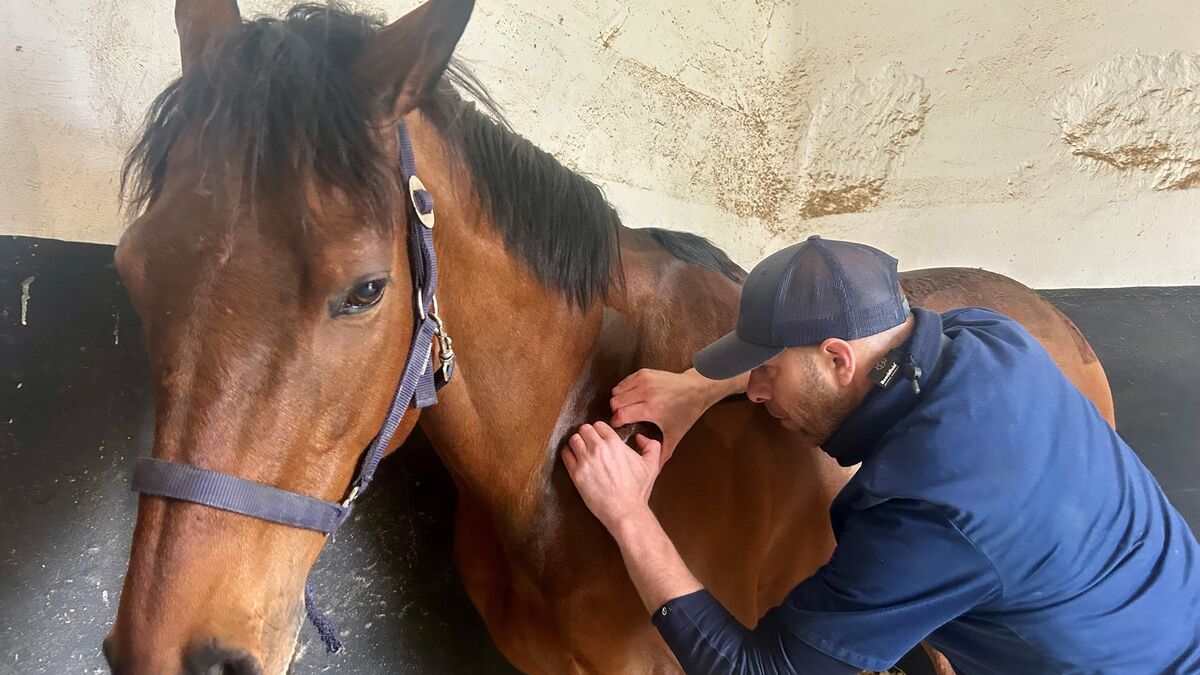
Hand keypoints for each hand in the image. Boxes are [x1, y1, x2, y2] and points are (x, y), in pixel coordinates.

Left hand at [562, 422, 661, 532]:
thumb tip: (641, 438)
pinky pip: (566, 454)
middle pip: (584, 429)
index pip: (599, 425)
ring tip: (580, 449)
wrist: (625, 510)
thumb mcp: (651, 465)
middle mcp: (598, 449)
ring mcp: (585, 460)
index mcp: (615, 443)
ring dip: (577, 442)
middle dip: (587, 434)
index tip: (600, 436)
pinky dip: (568, 453)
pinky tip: (573, 457)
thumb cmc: (637, 490)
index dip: (600, 430)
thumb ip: (652, 446)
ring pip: (573, 439)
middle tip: (589, 442)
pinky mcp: (576, 473)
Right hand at [610, 368, 726, 463]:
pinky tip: (631, 397)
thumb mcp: (676, 434)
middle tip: (623, 417)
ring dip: (618, 400)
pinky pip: (623, 382)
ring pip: (617, 391)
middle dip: (616, 411)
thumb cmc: (686, 411)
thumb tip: (656, 468)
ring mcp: (644, 381)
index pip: (621, 414)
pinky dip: (623, 390)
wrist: (697, 388)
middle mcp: (646, 393)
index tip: (618, 425)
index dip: (616, 422)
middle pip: (615, 401)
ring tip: (626, 407)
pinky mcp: (644, 372)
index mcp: (652, 409)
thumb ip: (663, 452)